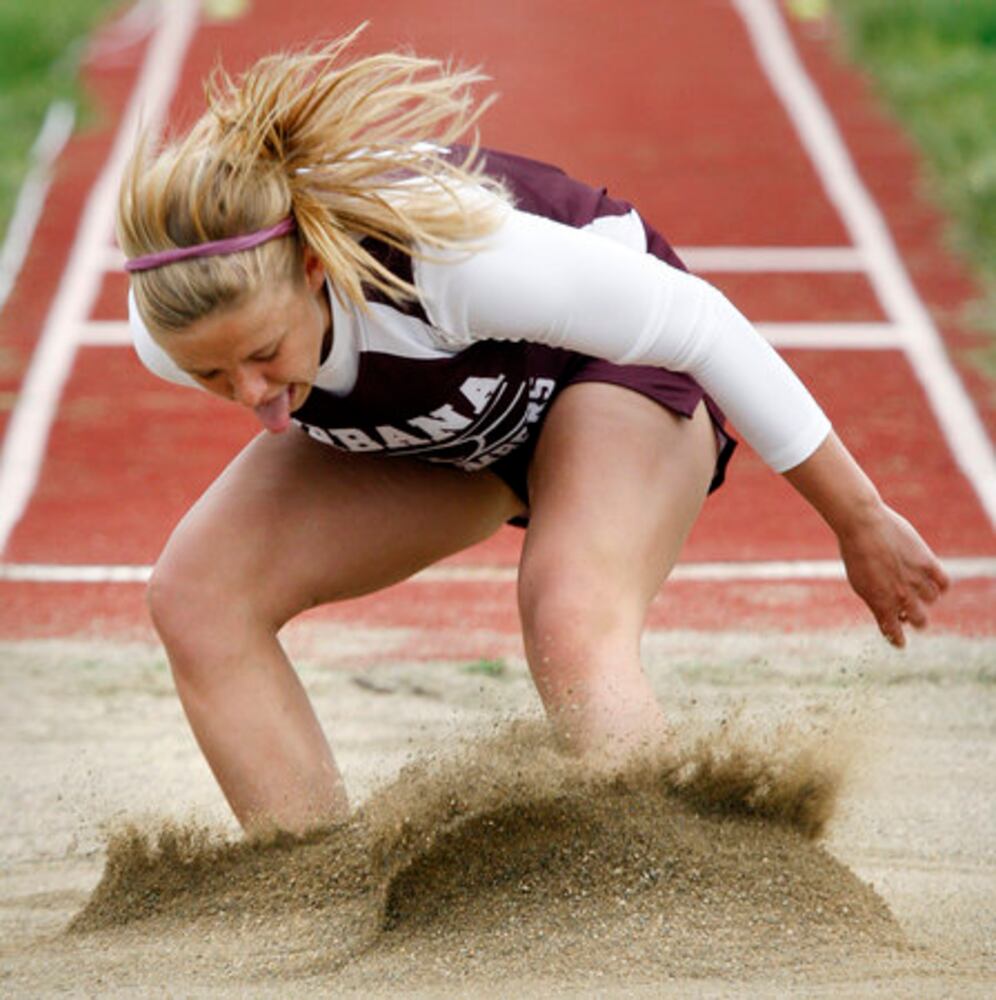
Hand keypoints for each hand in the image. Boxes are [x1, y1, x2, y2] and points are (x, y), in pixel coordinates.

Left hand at [837, 504, 949, 646]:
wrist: (860, 524)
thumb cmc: (854, 551)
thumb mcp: (859, 581)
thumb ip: (875, 599)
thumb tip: (889, 612)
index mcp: (878, 602)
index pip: (893, 631)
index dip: (897, 639)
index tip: (900, 643)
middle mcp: (899, 595)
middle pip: (919, 620)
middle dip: (917, 620)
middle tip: (913, 615)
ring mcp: (914, 580)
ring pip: (932, 600)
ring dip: (927, 598)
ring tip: (919, 590)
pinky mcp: (927, 563)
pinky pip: (944, 583)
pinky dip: (941, 586)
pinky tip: (935, 582)